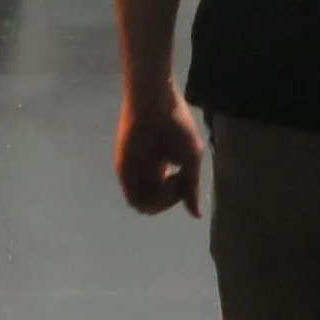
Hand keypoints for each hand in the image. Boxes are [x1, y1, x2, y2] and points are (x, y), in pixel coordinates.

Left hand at [116, 83, 204, 215]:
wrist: (155, 103)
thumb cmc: (176, 125)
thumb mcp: (191, 160)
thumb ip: (191, 188)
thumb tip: (196, 215)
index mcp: (158, 167)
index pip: (165, 195)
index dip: (178, 195)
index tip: (185, 178)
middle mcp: (143, 172)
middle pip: (154, 203)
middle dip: (170, 200)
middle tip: (179, 182)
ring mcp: (133, 172)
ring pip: (144, 206)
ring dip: (163, 202)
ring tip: (173, 181)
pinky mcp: (124, 171)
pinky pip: (135, 200)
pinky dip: (154, 199)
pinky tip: (166, 181)